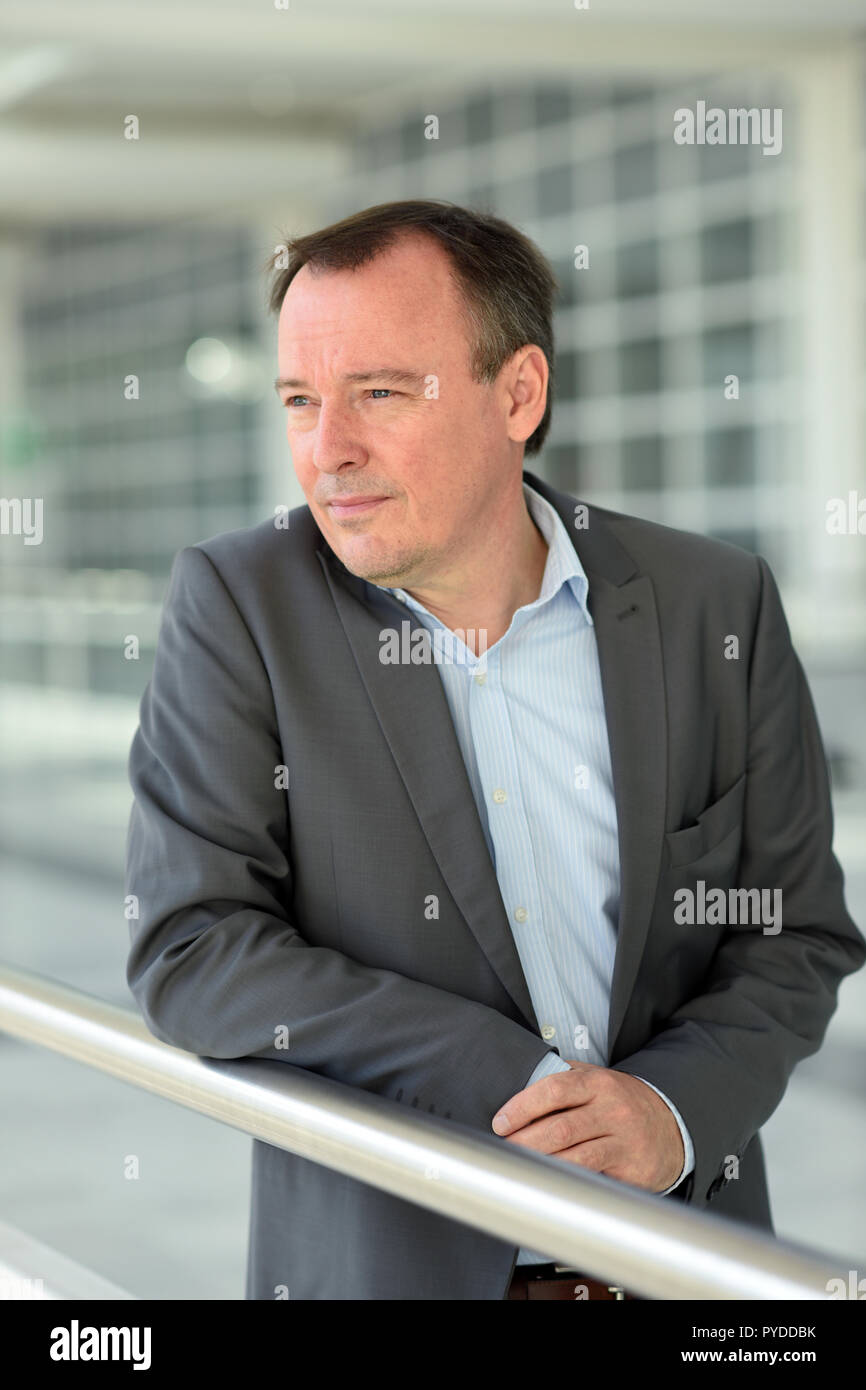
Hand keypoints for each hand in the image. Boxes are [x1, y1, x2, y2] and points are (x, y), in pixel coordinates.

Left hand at [491, 1059, 684, 1192]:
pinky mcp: (632, 1169)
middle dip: (524, 1141)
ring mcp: (624, 1141)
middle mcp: (612, 1110)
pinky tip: (548, 1180)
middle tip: (504, 1149)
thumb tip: (518, 1089)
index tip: (501, 1122)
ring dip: (541, 1163)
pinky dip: (566, 1178)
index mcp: (598, 1083)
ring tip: (520, 1166)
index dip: (522, 1107)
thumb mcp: (597, 1080)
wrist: (672, 1125)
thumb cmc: (622, 1102)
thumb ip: (564, 1080)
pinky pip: (592, 1177)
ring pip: (574, 1156)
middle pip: (559, 1128)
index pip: (554, 1090)